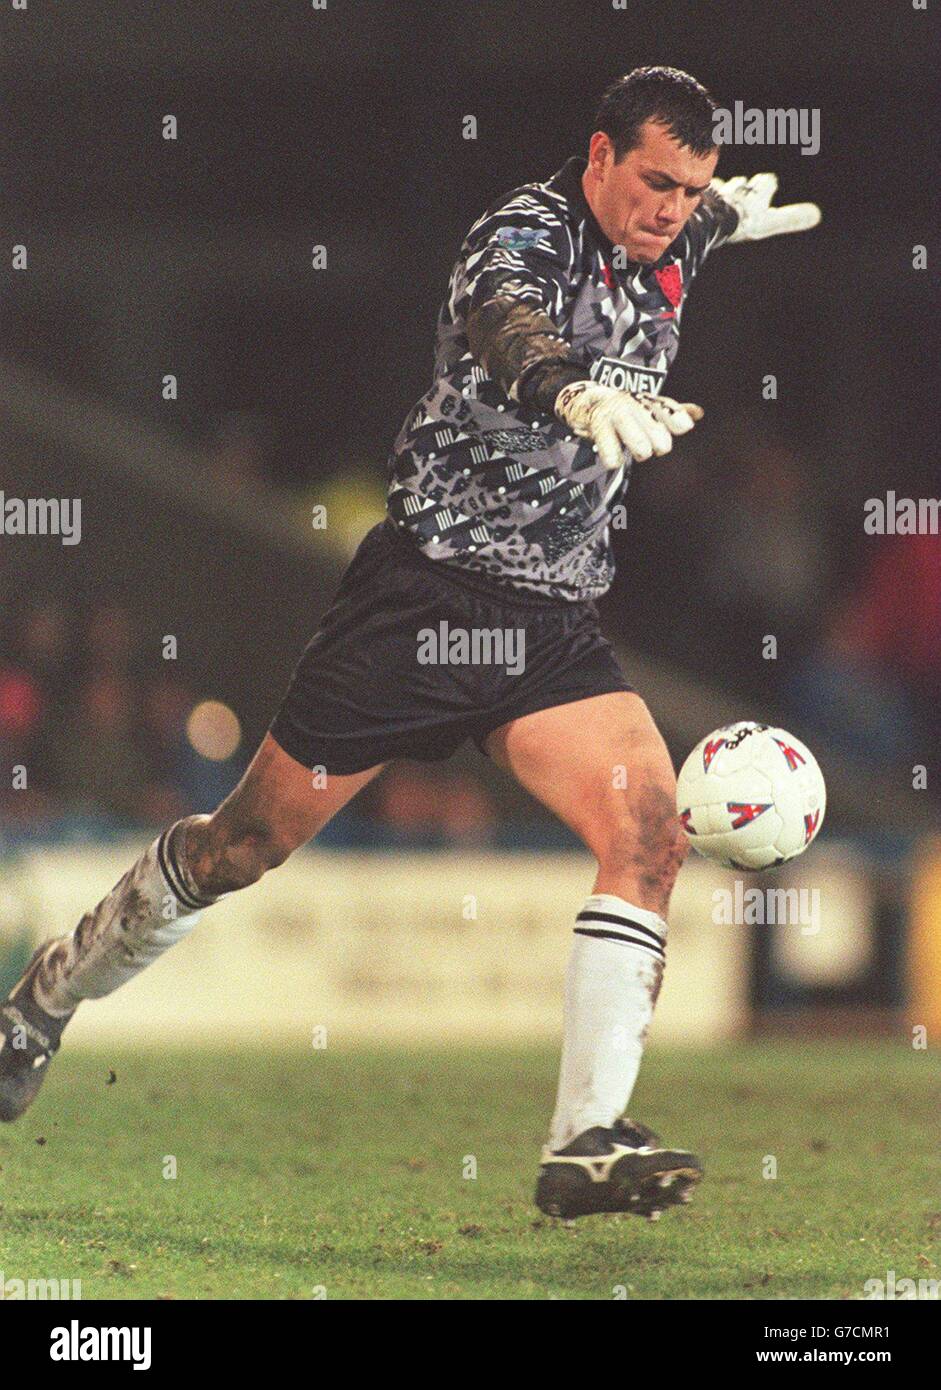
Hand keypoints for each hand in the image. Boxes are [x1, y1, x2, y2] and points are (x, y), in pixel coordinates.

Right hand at [554, 381, 703, 470]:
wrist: (584, 399)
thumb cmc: (623, 409)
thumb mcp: (647, 406)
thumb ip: (672, 411)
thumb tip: (699, 413)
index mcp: (648, 400)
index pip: (669, 410)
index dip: (677, 420)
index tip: (685, 427)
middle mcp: (634, 404)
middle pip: (657, 431)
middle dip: (659, 444)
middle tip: (651, 447)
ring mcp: (615, 414)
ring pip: (638, 441)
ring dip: (641, 450)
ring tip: (639, 452)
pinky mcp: (597, 425)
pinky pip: (611, 452)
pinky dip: (614, 458)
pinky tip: (614, 459)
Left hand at [711, 172, 820, 242]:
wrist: (712, 217)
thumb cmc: (743, 221)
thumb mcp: (770, 222)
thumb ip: (791, 218)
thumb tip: (817, 214)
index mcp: (755, 195)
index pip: (766, 185)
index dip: (766, 186)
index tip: (767, 184)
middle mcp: (737, 191)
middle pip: (742, 185)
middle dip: (743, 187)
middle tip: (742, 190)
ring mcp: (717, 194)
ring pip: (721, 189)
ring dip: (722, 193)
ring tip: (720, 200)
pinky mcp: (700, 200)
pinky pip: (702, 198)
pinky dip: (704, 200)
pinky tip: (701, 206)